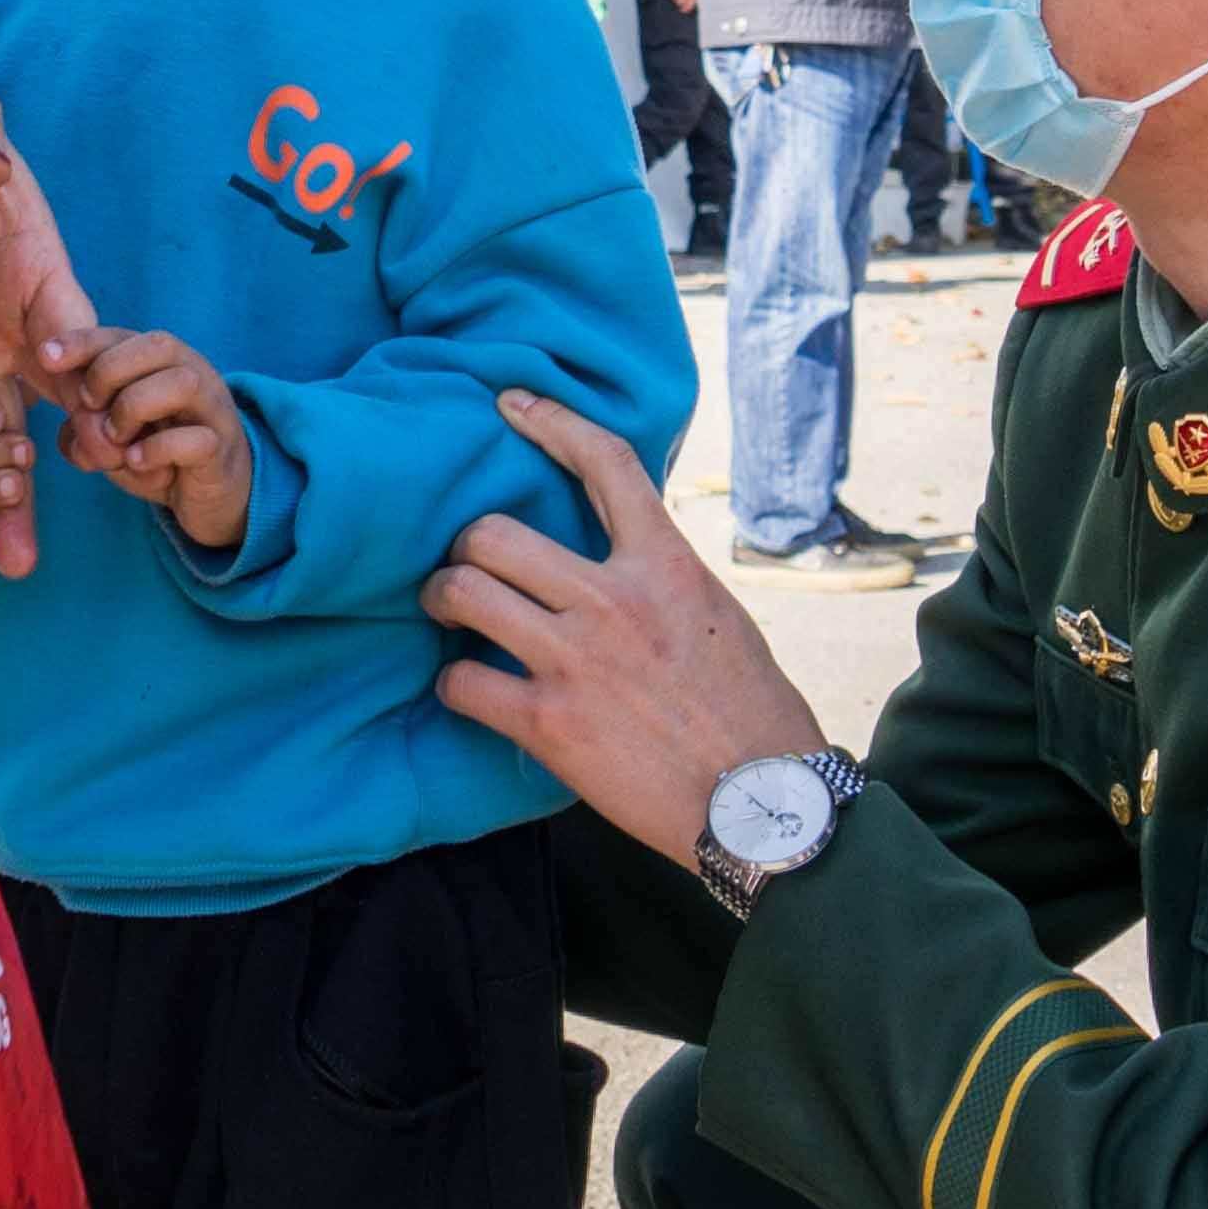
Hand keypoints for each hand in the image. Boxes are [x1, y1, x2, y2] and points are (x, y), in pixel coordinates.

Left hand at [50, 326, 253, 551]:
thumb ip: (87, 430)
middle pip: (158, 345)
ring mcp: (212, 409)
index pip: (123, 336)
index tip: (45, 357)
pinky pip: (194, 439)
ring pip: (182, 383)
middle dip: (109, 371)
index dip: (83, 341)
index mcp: (163, 363)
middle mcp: (193, 374)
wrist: (213, 495)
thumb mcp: (115, 439)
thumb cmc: (160, 455)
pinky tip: (136, 462)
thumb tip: (67, 434)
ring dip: (134, 408)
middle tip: (88, 406)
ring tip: (116, 438)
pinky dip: (156, 450)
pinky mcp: (221, 449)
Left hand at [425, 389, 827, 861]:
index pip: (604, 463)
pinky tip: (466, 690)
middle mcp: (613, 600)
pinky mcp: (548, 724)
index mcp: (665, 565)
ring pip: (464, 592)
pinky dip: (454, 686)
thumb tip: (621, 558)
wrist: (765, 804)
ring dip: (443, 600)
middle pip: (494, 532)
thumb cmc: (752, 713)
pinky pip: (462, 683)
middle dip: (464, 546)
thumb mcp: (716, 614)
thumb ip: (660, 578)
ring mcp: (575, 661)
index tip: (510, 404)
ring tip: (446, 612)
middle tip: (463, 567)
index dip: (550, 421)